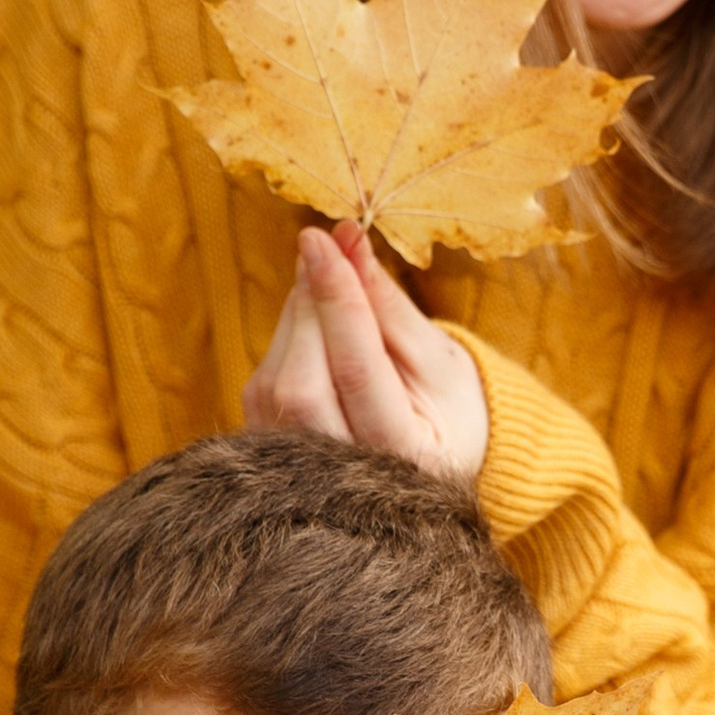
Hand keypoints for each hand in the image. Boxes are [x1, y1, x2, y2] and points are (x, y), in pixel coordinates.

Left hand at [242, 222, 489, 480]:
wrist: (434, 463)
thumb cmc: (449, 408)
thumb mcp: (438, 356)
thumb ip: (388, 304)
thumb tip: (347, 240)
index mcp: (403, 455)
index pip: (357, 369)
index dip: (336, 299)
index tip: (323, 238)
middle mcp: (344, 477)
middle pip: (304, 380)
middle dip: (311, 304)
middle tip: (326, 248)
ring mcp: (300, 469)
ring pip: (276, 380)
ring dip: (297, 318)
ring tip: (330, 288)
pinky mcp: (270, 448)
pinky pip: (264, 382)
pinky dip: (286, 340)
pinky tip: (315, 324)